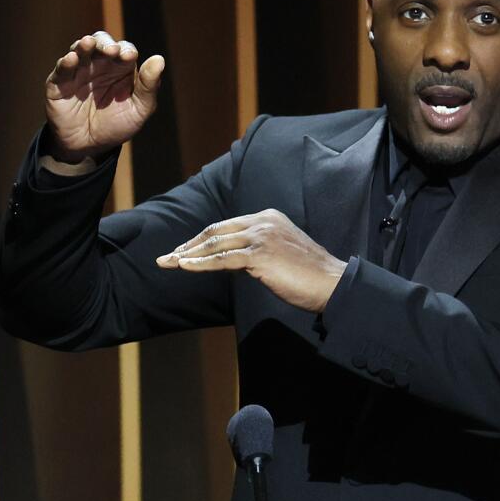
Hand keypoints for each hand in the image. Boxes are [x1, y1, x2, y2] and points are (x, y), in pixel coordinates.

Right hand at [44, 30, 164, 163]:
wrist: (88, 148)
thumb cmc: (116, 126)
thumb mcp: (139, 110)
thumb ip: (149, 87)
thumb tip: (159, 59)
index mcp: (119, 68)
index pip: (124, 50)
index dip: (125, 50)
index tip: (128, 57)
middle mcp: (98, 65)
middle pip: (101, 43)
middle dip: (105, 43)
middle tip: (111, 50)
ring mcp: (78, 72)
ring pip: (80, 49)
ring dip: (84, 45)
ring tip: (88, 44)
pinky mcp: (59, 83)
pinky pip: (61, 69)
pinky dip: (66, 62)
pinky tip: (72, 59)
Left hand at [156, 209, 346, 312]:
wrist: (331, 283)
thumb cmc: (308, 274)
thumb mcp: (280, 252)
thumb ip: (257, 249)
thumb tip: (231, 259)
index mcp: (267, 217)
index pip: (226, 226)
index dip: (202, 239)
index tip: (184, 250)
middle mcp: (262, 221)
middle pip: (216, 231)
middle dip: (188, 245)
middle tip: (168, 256)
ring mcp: (261, 236)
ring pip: (215, 244)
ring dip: (188, 255)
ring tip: (168, 263)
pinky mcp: (259, 255)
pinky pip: (222, 259)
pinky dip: (200, 264)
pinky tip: (184, 267)